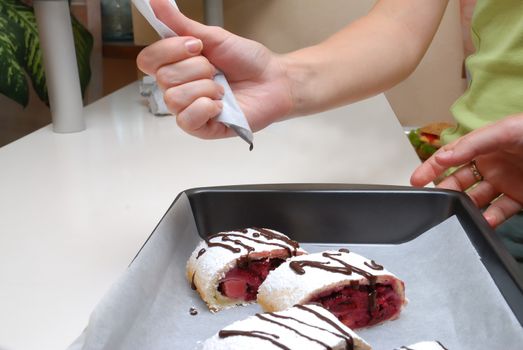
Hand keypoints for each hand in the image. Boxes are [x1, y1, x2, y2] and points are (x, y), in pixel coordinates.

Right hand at [136, 0, 292, 138]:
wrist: (273, 80)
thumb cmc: (247, 61)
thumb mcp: (213, 37)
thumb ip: (180, 23)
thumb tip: (156, 2)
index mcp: (177, 66)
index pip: (148, 60)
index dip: (170, 50)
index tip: (196, 46)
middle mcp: (178, 88)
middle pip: (163, 78)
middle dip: (197, 68)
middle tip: (217, 70)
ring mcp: (189, 110)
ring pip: (174, 98)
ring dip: (205, 88)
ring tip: (222, 89)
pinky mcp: (201, 129)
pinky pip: (186, 120)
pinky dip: (207, 107)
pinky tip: (221, 105)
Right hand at [411, 114, 522, 226]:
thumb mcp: (507, 130)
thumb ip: (474, 143)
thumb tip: (444, 156)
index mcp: (485, 144)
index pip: (451, 156)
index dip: (432, 167)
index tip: (416, 180)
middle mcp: (492, 163)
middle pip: (460, 179)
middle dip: (445, 190)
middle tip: (435, 200)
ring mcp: (506, 182)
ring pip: (476, 198)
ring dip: (466, 206)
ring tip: (458, 214)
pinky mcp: (520, 198)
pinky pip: (499, 211)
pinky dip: (489, 218)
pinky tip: (483, 221)